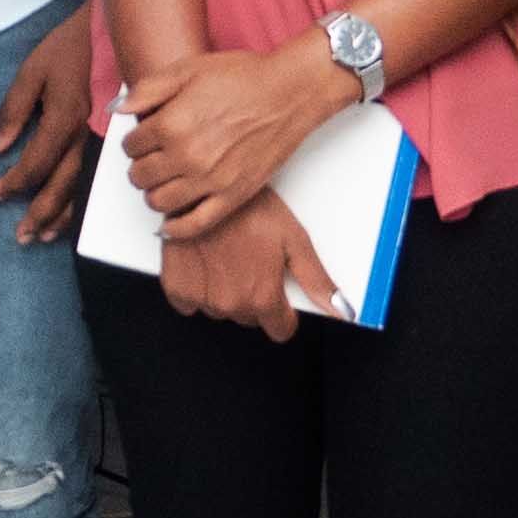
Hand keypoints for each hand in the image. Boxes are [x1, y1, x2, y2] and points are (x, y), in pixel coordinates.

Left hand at [0, 0, 100, 246]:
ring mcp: (103, 139)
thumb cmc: (66, 50)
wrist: (108, 32)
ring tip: (43, 237)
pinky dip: (83, 202)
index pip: (37, 162)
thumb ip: (13, 109)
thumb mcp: (31, 70)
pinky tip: (71, 217)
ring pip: (83, 187)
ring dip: (63, 215)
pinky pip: (96, 178)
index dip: (14, 182)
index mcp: (65, 116)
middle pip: (63, 184)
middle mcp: (87, 134)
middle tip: (20, 236)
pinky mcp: (109, 139)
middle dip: (40, 213)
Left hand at [120, 40, 352, 243]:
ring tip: (162, 181)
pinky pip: (194, 225)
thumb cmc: (242, 77)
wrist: (290, 92)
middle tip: (151, 158)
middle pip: (140, 176)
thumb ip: (146, 91)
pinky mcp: (233, 196)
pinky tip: (168, 224)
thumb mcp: (187, 69)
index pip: (130, 146)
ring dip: (153, 193)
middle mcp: (186, 157)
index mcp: (171, 124)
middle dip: (140, 166)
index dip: (133, 141)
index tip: (143, 138)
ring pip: (158, 202)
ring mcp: (210, 181)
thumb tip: (116, 109)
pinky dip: (175, 229)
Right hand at [157, 193, 315, 340]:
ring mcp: (203, 297)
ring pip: (221, 310)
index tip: (276, 292)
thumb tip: (340, 309)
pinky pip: (189, 303)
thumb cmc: (248, 208)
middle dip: (252, 295)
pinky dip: (196, 287)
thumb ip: (316, 280)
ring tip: (227, 256)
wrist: (205, 189)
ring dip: (224, 290)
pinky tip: (205, 264)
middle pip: (250, 317)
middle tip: (251, 261)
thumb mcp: (293, 239)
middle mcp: (232, 303)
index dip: (282, 311)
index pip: (280, 329)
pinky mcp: (177, 287)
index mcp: (263, 296)